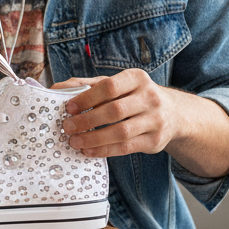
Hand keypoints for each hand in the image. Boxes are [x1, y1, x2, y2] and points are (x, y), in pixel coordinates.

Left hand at [53, 70, 228, 175]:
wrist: (173, 114)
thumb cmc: (134, 97)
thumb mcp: (117, 85)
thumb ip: (88, 85)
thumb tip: (56, 89)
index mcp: (137, 78)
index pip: (109, 86)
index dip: (87, 98)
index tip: (68, 108)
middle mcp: (150, 97)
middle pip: (114, 110)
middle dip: (87, 120)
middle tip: (67, 128)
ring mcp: (155, 120)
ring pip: (121, 132)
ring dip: (94, 138)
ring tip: (75, 142)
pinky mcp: (155, 141)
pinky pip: (126, 147)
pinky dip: (104, 150)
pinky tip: (89, 151)